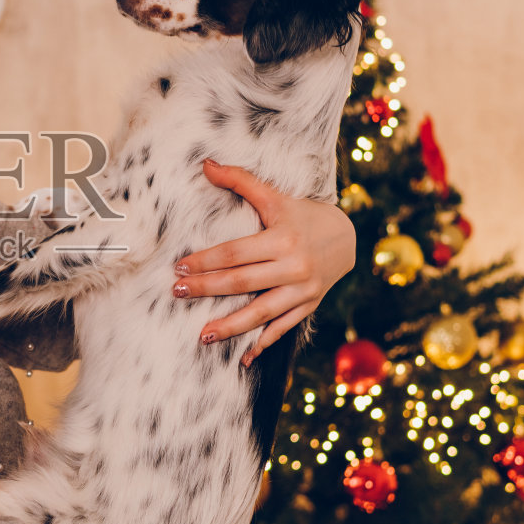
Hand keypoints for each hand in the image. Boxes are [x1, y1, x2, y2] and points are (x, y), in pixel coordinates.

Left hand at [170, 160, 354, 363]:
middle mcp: (293, 267)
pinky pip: (282, 329)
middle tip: (177, 293)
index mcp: (282, 239)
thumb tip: (205, 164)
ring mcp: (302, 291)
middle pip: (242, 282)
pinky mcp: (307, 306)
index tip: (179, 267)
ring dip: (231, 326)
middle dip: (207, 289)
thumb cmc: (302, 215)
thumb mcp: (275, 196)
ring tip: (202, 335)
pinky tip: (242, 359)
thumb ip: (240, 180)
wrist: (347, 236)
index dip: (206, 260)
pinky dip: (263, 343)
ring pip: (261, 312)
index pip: (235, 253)